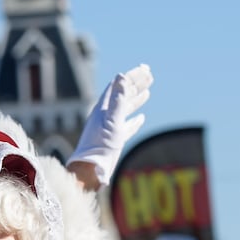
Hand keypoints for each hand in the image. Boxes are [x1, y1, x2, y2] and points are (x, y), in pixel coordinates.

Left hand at [69, 64, 152, 185]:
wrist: (89, 171)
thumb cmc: (99, 147)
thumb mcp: (111, 121)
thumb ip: (118, 100)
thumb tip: (122, 76)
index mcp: (103, 108)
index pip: (119, 85)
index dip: (132, 76)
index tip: (145, 69)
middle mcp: (105, 115)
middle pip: (123, 95)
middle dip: (136, 84)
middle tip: (150, 75)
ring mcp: (109, 128)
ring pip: (125, 109)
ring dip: (136, 99)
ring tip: (147, 92)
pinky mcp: (113, 140)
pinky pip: (126, 126)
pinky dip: (134, 120)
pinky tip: (141, 118)